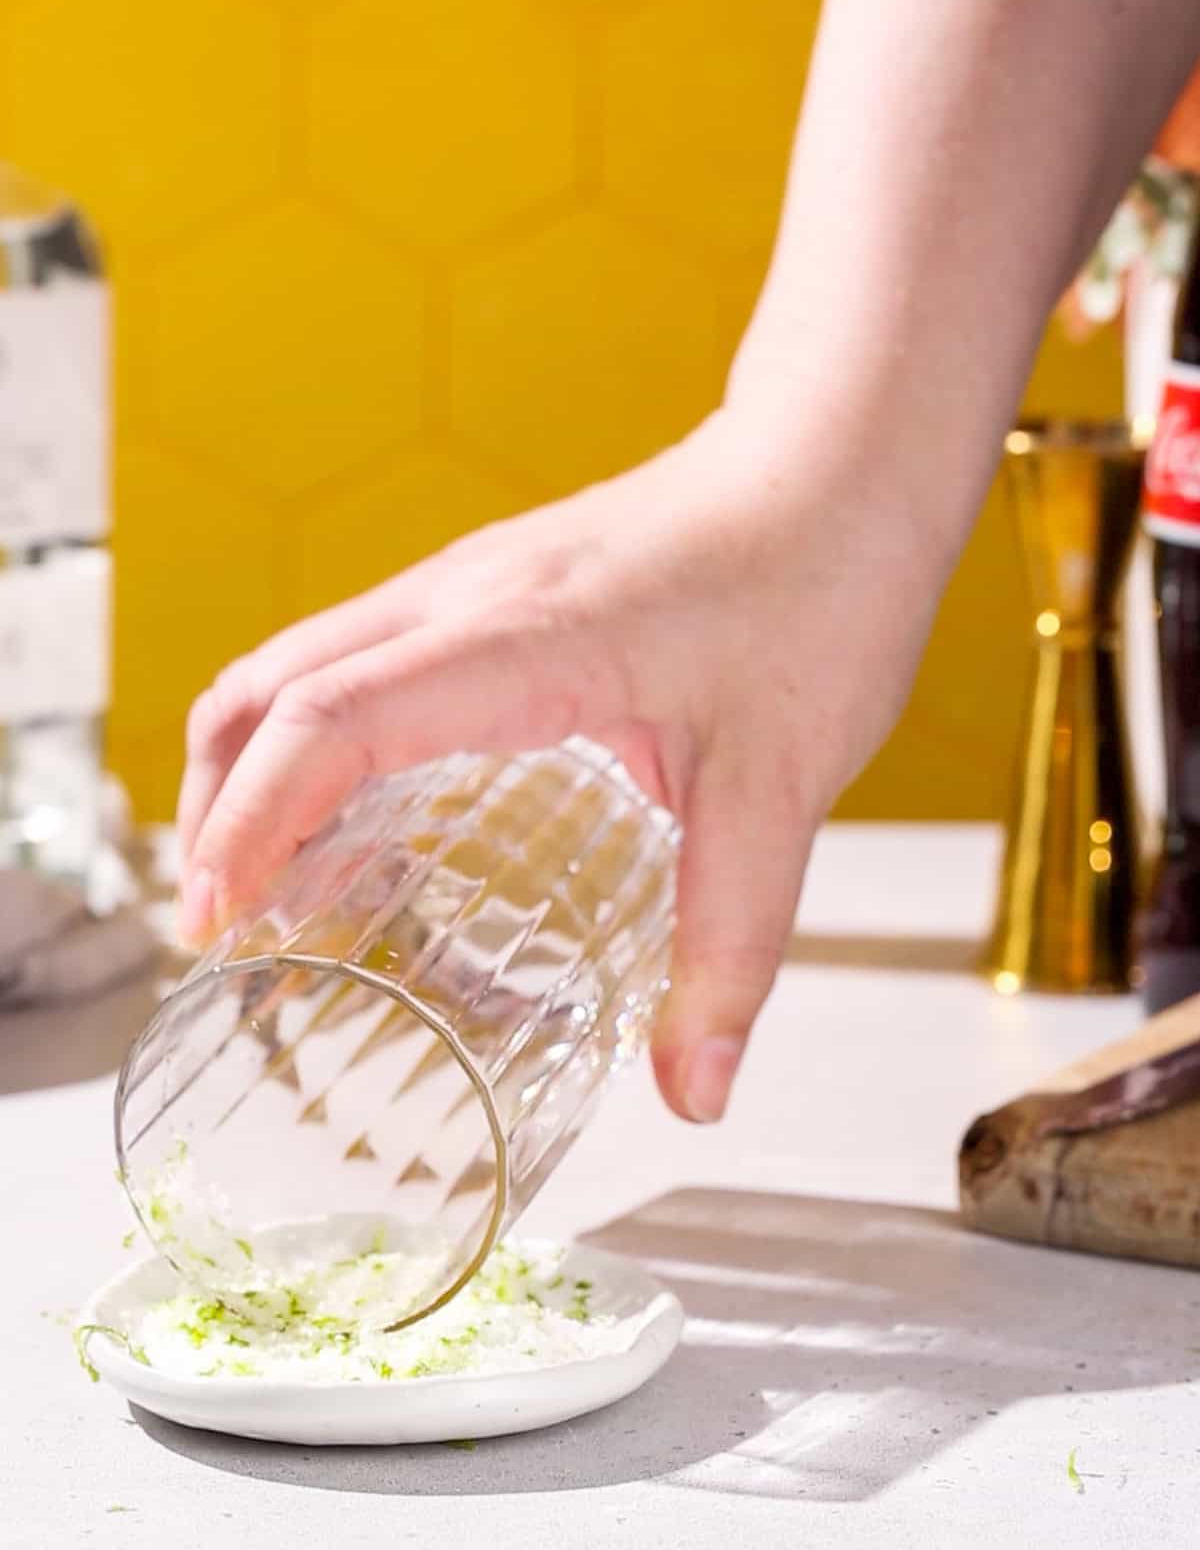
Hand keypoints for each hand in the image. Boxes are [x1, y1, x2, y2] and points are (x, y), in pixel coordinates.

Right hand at [177, 407, 941, 1121]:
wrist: (842, 457)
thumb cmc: (819, 586)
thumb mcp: (785, 784)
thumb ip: (733, 942)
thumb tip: (698, 1091)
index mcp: (518, 639)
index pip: (329, 722)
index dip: (250, 824)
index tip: (214, 924)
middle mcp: (463, 598)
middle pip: (268, 689)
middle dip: (214, 812)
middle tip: (218, 934)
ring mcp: (464, 584)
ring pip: (293, 663)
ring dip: (246, 768)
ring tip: (257, 889)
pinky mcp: (485, 589)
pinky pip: (351, 658)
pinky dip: (306, 738)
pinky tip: (349, 816)